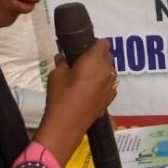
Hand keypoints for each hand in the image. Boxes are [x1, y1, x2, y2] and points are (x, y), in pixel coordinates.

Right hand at [33, 39, 117, 163]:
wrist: (67, 124)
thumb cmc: (61, 95)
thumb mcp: (56, 74)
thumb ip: (62, 62)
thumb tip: (63, 58)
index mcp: (95, 60)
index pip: (104, 43)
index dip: (95, 44)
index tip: (84, 48)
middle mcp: (108, 70)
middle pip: (108, 56)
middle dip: (98, 56)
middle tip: (82, 62)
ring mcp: (111, 85)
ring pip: (110, 71)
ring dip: (101, 70)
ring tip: (86, 77)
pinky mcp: (110, 98)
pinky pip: (109, 84)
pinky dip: (102, 83)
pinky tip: (90, 90)